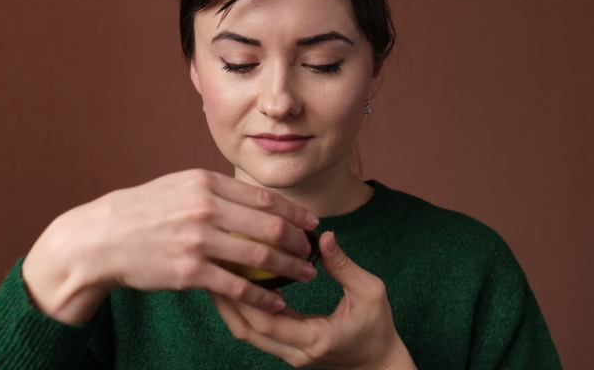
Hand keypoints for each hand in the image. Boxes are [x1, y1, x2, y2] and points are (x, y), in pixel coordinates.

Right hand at [22, 169, 319, 322]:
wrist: (100, 239)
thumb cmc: (141, 212)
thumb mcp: (178, 186)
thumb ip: (213, 190)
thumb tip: (249, 197)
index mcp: (205, 182)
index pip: (263, 197)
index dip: (294, 212)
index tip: (311, 222)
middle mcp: (205, 207)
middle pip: (269, 226)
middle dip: (298, 241)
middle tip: (312, 251)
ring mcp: (197, 240)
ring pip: (259, 256)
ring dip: (289, 267)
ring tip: (305, 275)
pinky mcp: (189, 271)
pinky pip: (236, 287)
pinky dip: (262, 296)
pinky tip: (276, 302)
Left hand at [210, 231, 416, 369]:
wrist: (380, 365)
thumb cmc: (378, 328)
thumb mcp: (370, 292)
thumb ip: (344, 266)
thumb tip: (323, 236)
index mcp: (316, 339)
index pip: (268, 321)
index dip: (245, 296)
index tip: (231, 266)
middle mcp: (297, 353)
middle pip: (248, 331)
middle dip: (226, 300)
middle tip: (213, 267)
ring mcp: (290, 355)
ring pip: (248, 334)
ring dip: (231, 306)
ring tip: (218, 274)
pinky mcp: (288, 351)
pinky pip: (258, 332)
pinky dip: (245, 310)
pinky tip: (239, 284)